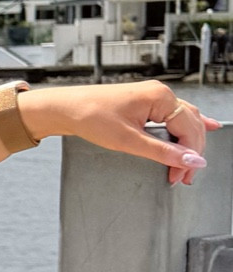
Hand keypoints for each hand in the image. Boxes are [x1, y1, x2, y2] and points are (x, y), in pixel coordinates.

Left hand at [25, 80, 220, 185]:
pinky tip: (206, 127)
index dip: (189, 155)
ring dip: (186, 144)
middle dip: (189, 153)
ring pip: (184, 121)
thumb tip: (190, 161)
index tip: (181, 176)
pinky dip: (187, 126)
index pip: (189, 129)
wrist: (65, 108)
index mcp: (160, 97)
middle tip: (182, 178)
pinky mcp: (145, 103)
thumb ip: (161, 151)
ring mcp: (154, 97)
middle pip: (190, 125)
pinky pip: (174, 115)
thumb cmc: (90, 116)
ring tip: (185, 167)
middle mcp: (161, 93)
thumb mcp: (127, 140)